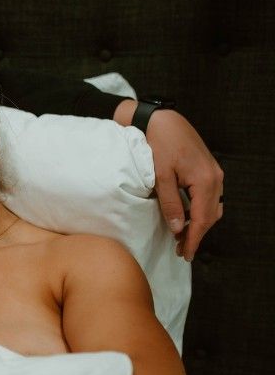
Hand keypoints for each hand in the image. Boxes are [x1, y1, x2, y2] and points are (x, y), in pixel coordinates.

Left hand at [145, 109, 223, 260]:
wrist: (161, 120)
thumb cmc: (159, 145)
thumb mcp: (160, 176)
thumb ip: (170, 203)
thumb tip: (178, 228)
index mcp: (205, 180)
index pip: (202, 219)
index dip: (193, 239)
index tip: (184, 254)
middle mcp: (215, 178)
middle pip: (210, 216)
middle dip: (196, 235)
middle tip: (181, 251)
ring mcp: (214, 173)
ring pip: (212, 207)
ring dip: (199, 224)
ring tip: (181, 238)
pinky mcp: (207, 169)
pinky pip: (209, 197)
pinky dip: (200, 210)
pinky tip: (187, 217)